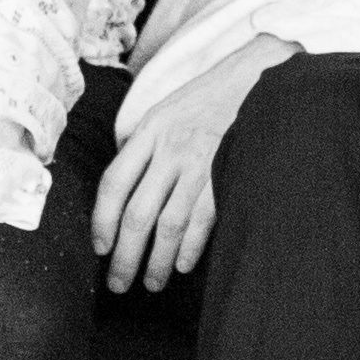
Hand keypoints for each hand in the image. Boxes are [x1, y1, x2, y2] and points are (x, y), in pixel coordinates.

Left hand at [89, 37, 284, 292]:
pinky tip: (183, 265)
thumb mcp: (167, 111)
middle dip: (124, 256)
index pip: (113, 183)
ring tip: (152, 283)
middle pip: (136, 213)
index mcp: (149, 131)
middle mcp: (169, 149)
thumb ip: (144, 147)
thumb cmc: (210, 98)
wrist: (258, 75)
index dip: (101, 221)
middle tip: (118, 283)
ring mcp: (199, 163)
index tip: (100, 248)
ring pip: (168, 225)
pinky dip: (190, 248)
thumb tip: (124, 190)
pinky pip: (201, 220)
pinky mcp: (226, 173)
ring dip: (157, 260)